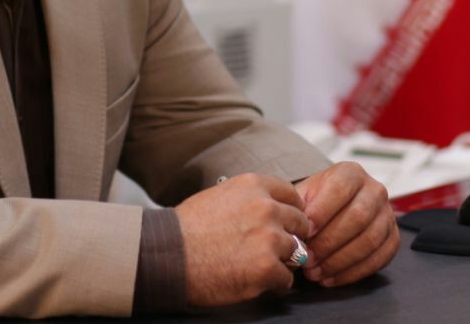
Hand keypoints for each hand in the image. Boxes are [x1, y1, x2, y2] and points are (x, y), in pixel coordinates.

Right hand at [174, 173, 311, 306]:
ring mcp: (269, 238)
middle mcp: (266, 208)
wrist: (168, 255)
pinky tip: (256, 280)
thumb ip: (249, 199)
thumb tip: (271, 209)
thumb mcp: (219, 195)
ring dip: (282, 261)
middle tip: (273, 248)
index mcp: (253, 186)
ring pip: (296, 252)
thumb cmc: (187, 228)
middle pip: (300, 223)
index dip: (290, 211)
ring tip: (259, 265)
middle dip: (290, 236)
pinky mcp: (267, 268)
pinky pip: (286, 279)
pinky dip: (274, 284)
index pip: (292, 195)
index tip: (285, 223)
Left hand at [294, 162, 398, 286]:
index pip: (340, 189)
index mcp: (351, 173)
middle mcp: (374, 190)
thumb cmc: (315, 201)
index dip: (322, 211)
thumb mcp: (303, 194)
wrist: (333, 208)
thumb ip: (297, 206)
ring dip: (340, 261)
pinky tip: (331, 278)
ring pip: (369, 240)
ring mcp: (387, 214)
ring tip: (316, 272)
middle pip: (357, 217)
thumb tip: (295, 228)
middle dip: (329, 242)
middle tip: (308, 258)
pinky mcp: (392, 238)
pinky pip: (379, 259)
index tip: (305, 231)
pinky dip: (353, 273)